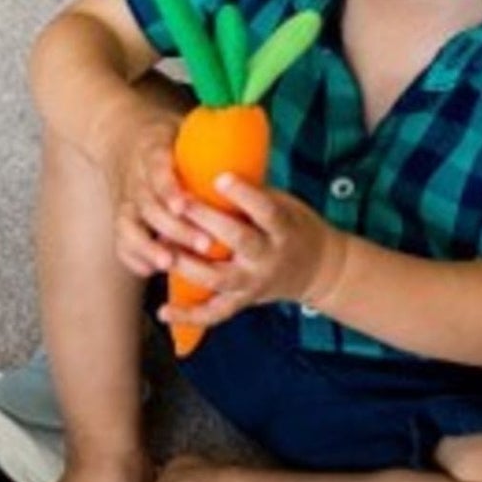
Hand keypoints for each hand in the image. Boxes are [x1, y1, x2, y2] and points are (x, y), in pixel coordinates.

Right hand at [101, 104, 209, 279]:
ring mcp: (125, 200)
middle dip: (175, 228)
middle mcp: (134, 178)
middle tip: (205, 244)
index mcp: (151, 150)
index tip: (184, 206)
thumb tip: (250, 151)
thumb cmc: (168, 136)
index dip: (169, 190)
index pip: (156, 171)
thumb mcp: (184, 127)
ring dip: (150, 248)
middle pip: (148, 206)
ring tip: (171, 263)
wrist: (120, 137)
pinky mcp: (121, 218)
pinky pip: (121, 242)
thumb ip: (211, 139)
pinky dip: (134, 257)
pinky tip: (151, 270)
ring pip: (129, 228)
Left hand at [158, 177, 347, 328]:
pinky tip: (163, 312)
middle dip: (207, 222)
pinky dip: (188, 316)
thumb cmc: (292, 227)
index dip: (244, 194)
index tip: (220, 175)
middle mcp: (268, 258)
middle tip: (180, 203)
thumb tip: (210, 164)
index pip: (265, 210)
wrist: (319, 269)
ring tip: (163, 252)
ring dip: (188, 266)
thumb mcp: (284, 205)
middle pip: (237, 240)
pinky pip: (214, 313)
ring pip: (218, 278)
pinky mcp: (242, 301)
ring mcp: (253, 283)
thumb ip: (252, 196)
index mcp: (283, 229)